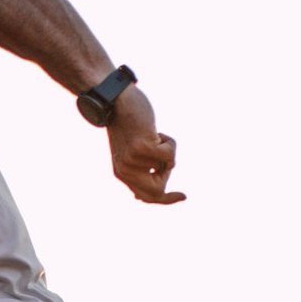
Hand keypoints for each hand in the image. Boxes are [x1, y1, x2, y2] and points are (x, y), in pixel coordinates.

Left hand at [107, 88, 185, 204]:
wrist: (117, 101)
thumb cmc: (129, 124)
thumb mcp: (133, 152)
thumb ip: (140, 171)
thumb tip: (147, 196)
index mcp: (122, 174)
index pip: (147, 197)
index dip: (166, 199)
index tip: (183, 196)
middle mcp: (125, 171)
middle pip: (158, 190)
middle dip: (168, 172)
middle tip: (164, 151)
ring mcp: (132, 161)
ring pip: (167, 166)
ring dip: (167, 148)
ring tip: (154, 135)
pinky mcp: (142, 148)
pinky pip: (169, 155)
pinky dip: (170, 141)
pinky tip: (156, 131)